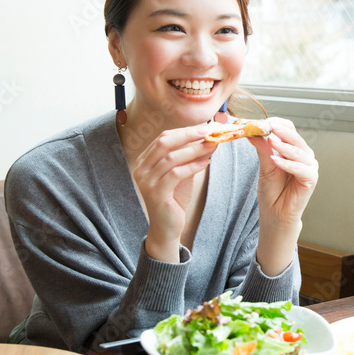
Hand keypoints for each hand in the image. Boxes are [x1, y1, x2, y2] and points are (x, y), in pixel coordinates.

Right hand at [131, 123, 216, 260]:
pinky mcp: (156, 194)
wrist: (167, 227)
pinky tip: (206, 163)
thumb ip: (189, 158)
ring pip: (172, 157)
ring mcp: (146, 181)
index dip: (184, 130)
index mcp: (144, 160)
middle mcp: (141, 169)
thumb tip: (208, 140)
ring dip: (195, 150)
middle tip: (209, 132)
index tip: (205, 127)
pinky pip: (176, 174)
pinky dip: (193, 166)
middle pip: (165, 142)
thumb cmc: (174, 199)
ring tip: (212, 146)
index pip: (163, 137)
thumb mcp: (182, 174)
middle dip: (189, 135)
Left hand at [247, 118, 318, 227]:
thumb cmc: (271, 191)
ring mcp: (309, 167)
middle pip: (295, 138)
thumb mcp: (264, 166)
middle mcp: (304, 155)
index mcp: (293, 149)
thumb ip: (262, 149)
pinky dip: (289, 164)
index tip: (262, 121)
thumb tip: (253, 131)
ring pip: (299, 151)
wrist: (275, 214)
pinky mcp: (311, 179)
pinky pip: (301, 168)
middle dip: (282, 131)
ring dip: (284, 146)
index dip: (277, 123)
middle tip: (269, 126)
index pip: (289, 129)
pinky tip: (276, 161)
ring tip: (271, 142)